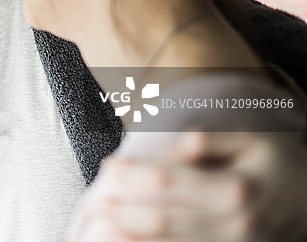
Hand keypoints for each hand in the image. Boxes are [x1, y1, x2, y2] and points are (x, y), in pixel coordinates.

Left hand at [69, 131, 306, 241]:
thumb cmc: (279, 163)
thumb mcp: (255, 140)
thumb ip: (213, 140)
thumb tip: (177, 142)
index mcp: (235, 189)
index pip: (168, 183)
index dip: (131, 176)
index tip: (108, 165)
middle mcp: (234, 225)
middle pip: (162, 219)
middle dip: (121, 210)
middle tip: (93, 200)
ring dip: (130, 236)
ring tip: (99, 223)